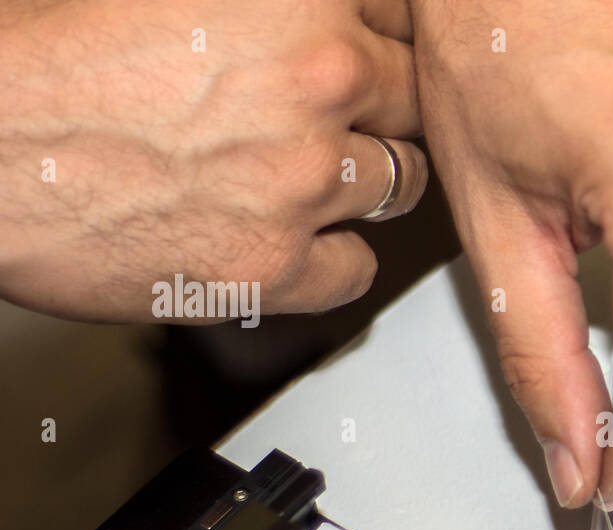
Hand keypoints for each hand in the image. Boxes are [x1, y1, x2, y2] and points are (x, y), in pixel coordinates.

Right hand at [0, 0, 427, 320]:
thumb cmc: (47, 52)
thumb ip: (269, 4)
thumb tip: (310, 18)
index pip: (407, 15)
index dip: (381, 36)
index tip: (365, 51)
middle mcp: (318, 81)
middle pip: (414, 99)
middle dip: (381, 105)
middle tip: (331, 114)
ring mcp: (302, 179)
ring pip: (400, 182)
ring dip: (362, 178)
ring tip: (301, 171)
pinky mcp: (274, 266)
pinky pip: (360, 269)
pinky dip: (334, 257)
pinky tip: (290, 235)